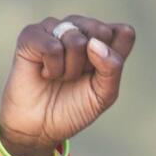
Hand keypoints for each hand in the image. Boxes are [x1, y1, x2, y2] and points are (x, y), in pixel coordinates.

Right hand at [0, 15, 135, 155]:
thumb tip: (94, 43)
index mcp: (102, 40)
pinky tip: (46, 74)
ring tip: (60, 77)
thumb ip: (112, 68)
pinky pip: (52, 46)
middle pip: (102, 31)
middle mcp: (79, 28)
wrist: (41, 126)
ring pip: (76, 39)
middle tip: (78, 77)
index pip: (124, 32)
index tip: (100, 75)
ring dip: (71, 69)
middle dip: (92, 63)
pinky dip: (53, 68)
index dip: (114, 58)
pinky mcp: (32, 34)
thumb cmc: (74, 107)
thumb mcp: (104, 94)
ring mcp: (55, 28)